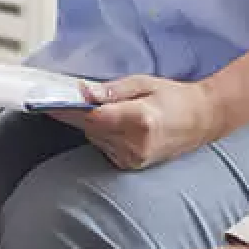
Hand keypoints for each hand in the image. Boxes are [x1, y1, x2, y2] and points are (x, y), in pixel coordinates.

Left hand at [65, 75, 225, 169]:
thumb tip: (82, 92)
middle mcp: (135, 145)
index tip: (46, 101)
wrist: (202, 120)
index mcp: (139, 121)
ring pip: (94, 138)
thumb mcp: (143, 82)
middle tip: (72, 95)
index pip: (91, 117)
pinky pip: (103, 146)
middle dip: (78, 112)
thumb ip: (111, 90)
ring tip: (112, 109)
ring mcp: (134, 159)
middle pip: (89, 128)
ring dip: (92, 123)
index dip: (66, 109)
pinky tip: (117, 124)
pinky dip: (103, 134)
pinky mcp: (131, 165)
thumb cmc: (174, 97)